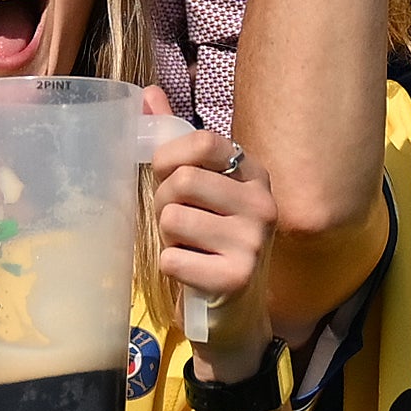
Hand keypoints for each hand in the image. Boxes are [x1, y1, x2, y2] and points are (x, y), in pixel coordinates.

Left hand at [148, 120, 283, 378]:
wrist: (233, 318)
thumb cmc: (212, 246)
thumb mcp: (202, 193)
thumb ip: (177, 143)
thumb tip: (147, 92)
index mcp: (255, 174)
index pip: (204, 141)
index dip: (169, 157)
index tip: (165, 178)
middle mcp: (263, 203)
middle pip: (182, 181)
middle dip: (163, 203)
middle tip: (175, 225)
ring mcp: (254, 241)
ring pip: (173, 218)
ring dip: (166, 237)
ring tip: (187, 249)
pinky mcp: (237, 277)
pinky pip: (172, 258)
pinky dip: (170, 266)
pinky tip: (191, 274)